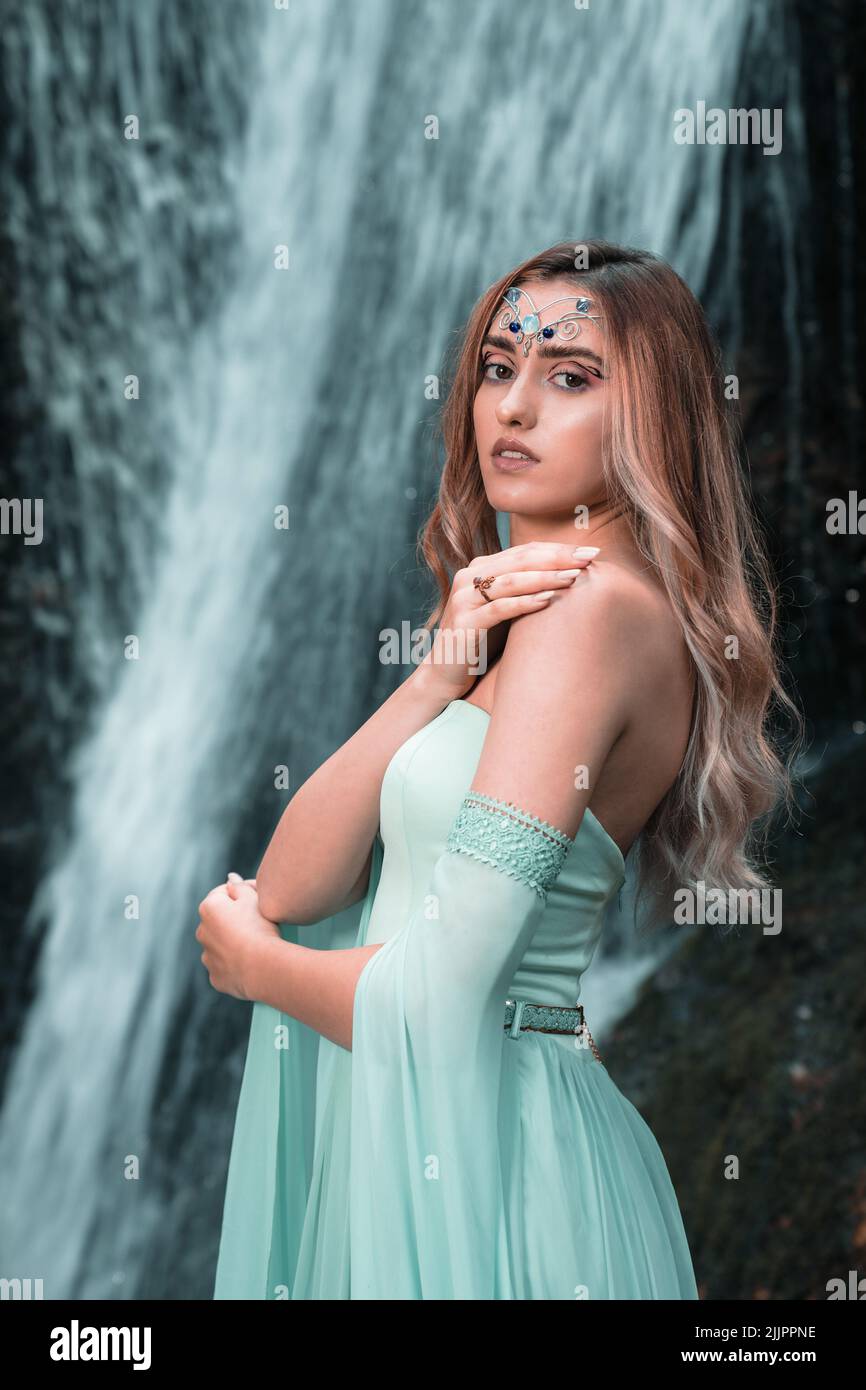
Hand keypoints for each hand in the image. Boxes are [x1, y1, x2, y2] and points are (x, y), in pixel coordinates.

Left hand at [196, 875, 279, 1000]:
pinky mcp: (216, 976)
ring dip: (233, 942)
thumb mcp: (254, 899)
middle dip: (235, 919)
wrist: (262, 967)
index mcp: (209, 908)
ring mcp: (208, 956)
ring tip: (256, 944)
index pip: (224, 893)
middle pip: (220, 920)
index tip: (258, 900)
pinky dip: (235, 963)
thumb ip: (240, 886)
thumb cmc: (259, 928)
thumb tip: (230, 878)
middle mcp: (202, 931)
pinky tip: (251, 962)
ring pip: (221, 944)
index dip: (242, 894)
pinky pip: (225, 966)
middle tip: (259, 922)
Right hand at [416, 540, 598, 700]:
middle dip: (558, 557)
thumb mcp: (506, 608)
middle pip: (520, 559)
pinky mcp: (464, 623)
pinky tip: (548, 600)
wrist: (447, 672)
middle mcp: (469, 577)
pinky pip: (499, 609)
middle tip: (589, 557)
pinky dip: (525, 603)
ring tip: (574, 577)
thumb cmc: (484, 639)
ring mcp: (464, 599)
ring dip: (545, 578)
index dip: (559, 549)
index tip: (591, 550)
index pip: (525, 551)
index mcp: (482, 568)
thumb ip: (526, 589)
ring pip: (510, 581)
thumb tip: (574, 576)